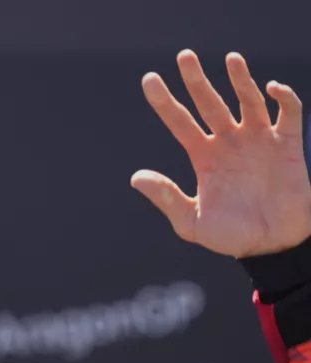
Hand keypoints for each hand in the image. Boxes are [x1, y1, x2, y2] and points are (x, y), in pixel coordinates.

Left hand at [132, 50, 310, 257]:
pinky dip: (282, 98)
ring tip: (230, 59)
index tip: (149, 79)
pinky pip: (287, 113)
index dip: (164, 101)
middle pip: (209, 103)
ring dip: (240, 79)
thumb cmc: (231, 237)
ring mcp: (258, 141)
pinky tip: (271, 88)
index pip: (180, 121)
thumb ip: (167, 198)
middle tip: (184, 55)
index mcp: (203, 157)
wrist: (272, 247)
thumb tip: (135, 177)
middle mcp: (228, 143)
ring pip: (247, 100)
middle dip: (196, 80)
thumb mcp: (192, 222)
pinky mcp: (287, 145)